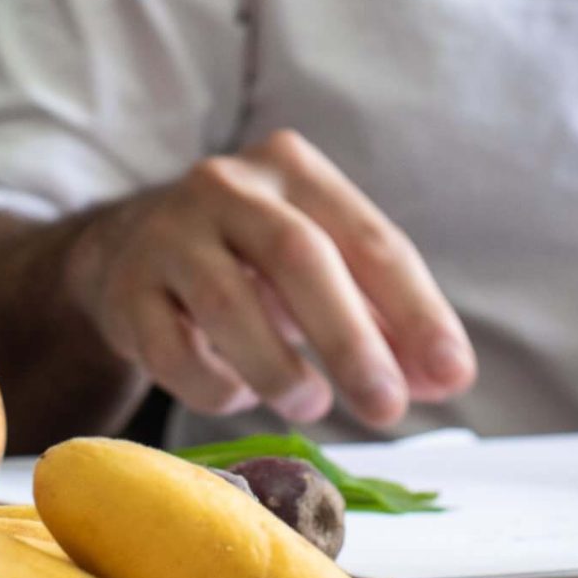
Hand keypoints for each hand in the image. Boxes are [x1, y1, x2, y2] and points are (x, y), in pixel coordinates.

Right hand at [62, 129, 477, 428]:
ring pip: (227, 301)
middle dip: (351, 340)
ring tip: (311, 404)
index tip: (451, 376)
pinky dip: (214, 383)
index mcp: (295, 170)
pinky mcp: (126, 288)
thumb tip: (444, 378)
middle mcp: (229, 186)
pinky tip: (238, 392)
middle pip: (300, 257)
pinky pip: (170, 347)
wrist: (131, 250)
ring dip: (279, 367)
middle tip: (386, 408)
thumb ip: (386, 318)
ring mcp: (169, 233)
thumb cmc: (253, 263)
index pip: (371, 238)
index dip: (417, 311)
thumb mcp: (325, 269)